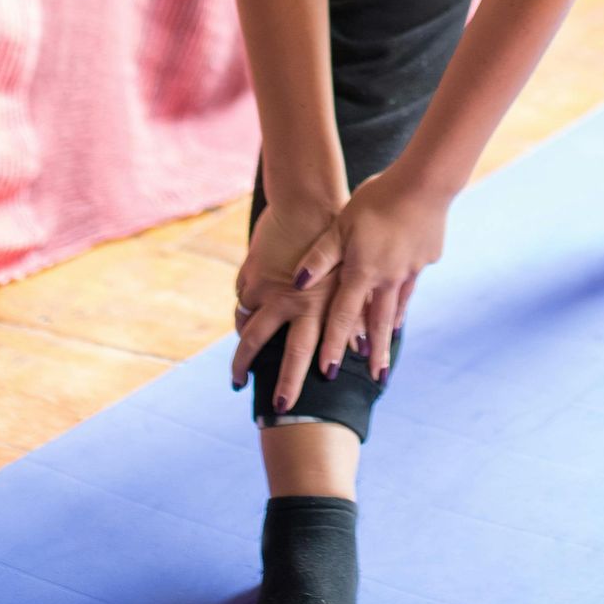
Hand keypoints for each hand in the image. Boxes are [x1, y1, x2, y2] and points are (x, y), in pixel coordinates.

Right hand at [230, 196, 344, 414]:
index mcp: (317, 303)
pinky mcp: (252, 271)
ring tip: (241, 367)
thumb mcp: (354, 278)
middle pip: (265, 344)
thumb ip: (356, 315)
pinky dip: (245, 309)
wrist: (311, 200)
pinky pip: (243, 298)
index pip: (301, 351)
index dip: (293, 379)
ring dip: (243, 346)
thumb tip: (362, 348)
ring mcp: (267, 286)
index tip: (285, 404)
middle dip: (256, 372)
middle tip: (247, 392)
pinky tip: (248, 318)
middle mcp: (289, 299)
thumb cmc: (343, 239)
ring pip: (247, 323)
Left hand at [304, 170, 448, 381]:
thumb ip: (321, 255)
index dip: (333, 345)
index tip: (328, 372)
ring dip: (388, 334)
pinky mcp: (425, 259)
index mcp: (362, 271)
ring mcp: (409, 270)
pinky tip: (400, 312)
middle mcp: (387, 277)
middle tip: (375, 379)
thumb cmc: (377, 199)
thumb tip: (297, 282)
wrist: (424, 184)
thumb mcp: (342, 224)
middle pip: (376, 324)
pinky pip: (409, 288)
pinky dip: (402, 304)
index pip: (342, 316)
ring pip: (395, 308)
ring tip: (384, 354)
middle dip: (374, 354)